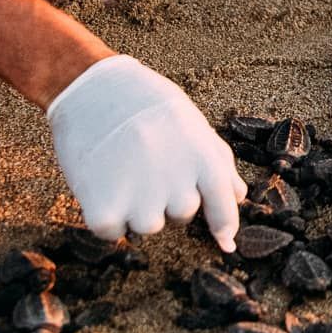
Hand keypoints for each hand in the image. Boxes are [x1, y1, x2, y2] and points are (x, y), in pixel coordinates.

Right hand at [46, 55, 245, 250]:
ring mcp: (141, 201)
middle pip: (182, 216)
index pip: (224, 206)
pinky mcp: (105, 212)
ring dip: (136, 208)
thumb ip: (220, 163)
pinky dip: (107, 216)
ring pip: (149, 227)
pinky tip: (101, 182)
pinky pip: (114, 234)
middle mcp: (177, 184)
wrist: (91, 89)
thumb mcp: (193, 125)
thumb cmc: (146, 105)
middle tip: (146, 162)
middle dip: (167, 197)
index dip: (225, 226)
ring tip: (123, 170)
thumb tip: (240, 198)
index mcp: (203, 159)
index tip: (225, 243)